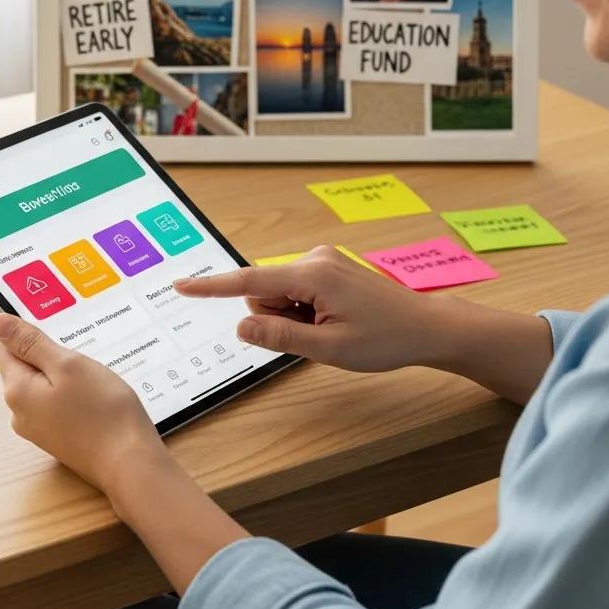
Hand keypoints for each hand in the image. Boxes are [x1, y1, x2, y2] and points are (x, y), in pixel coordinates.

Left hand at [0, 314, 166, 495]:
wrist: (129, 463)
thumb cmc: (102, 410)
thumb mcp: (68, 365)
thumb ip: (31, 344)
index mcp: (17, 390)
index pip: (4, 347)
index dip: (27, 332)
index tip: (56, 329)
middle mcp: (19, 412)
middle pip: (24, 367)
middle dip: (49, 354)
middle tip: (82, 352)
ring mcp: (38, 429)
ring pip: (43, 385)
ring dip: (63, 374)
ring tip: (93, 373)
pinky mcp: (58, 438)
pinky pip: (56, 403)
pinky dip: (72, 392)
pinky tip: (95, 394)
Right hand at [174, 245, 447, 373]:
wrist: (426, 327)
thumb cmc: (385, 339)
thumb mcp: (329, 348)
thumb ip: (281, 336)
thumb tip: (243, 326)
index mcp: (312, 275)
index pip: (249, 281)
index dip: (212, 287)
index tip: (182, 285)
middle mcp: (314, 259)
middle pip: (264, 291)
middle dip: (277, 318)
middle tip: (317, 335)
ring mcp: (322, 261)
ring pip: (279, 294)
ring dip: (293, 317)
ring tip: (331, 329)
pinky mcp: (328, 268)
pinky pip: (296, 291)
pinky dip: (305, 311)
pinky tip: (334, 321)